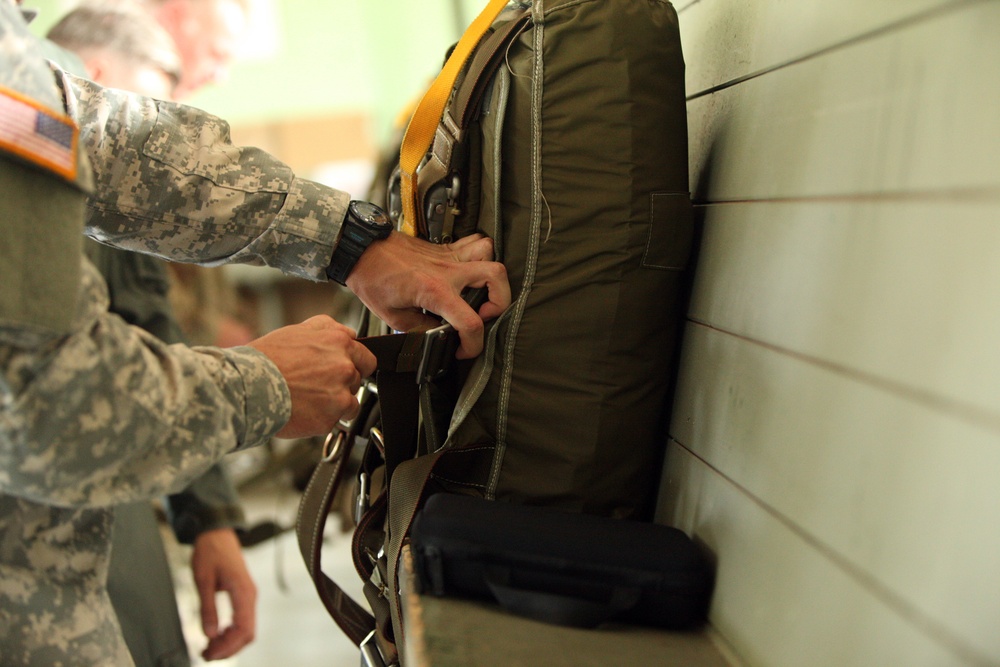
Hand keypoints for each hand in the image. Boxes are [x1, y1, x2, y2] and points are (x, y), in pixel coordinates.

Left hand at [191, 529, 255, 660]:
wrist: (217, 533)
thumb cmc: (210, 552)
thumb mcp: (203, 581)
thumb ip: (207, 608)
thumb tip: (209, 635)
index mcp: (243, 592)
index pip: (243, 629)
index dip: (227, 646)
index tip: (208, 653)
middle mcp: (250, 596)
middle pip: (247, 633)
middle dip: (228, 648)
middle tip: (206, 654)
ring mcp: (249, 596)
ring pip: (246, 629)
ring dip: (230, 642)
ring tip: (209, 647)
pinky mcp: (244, 595)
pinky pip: (243, 620)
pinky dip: (231, 632)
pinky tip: (216, 634)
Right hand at [247, 316, 376, 437]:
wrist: (248, 387)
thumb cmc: (266, 359)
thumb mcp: (297, 330)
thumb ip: (327, 328)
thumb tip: (345, 331)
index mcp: (338, 343)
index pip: (366, 357)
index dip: (355, 365)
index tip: (344, 370)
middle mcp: (344, 367)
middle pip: (357, 380)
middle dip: (342, 383)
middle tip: (317, 385)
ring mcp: (339, 394)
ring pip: (350, 403)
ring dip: (336, 403)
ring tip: (309, 399)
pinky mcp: (329, 418)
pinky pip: (336, 421)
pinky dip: (324, 419)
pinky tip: (305, 410)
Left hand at [347, 233, 509, 358]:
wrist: (362, 250)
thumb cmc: (372, 278)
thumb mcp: (393, 316)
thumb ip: (421, 329)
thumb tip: (439, 335)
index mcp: (434, 290)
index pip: (470, 322)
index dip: (473, 344)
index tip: (464, 349)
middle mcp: (447, 270)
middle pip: (497, 277)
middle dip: (501, 302)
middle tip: (485, 315)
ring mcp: (448, 256)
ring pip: (490, 253)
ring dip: (492, 274)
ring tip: (481, 290)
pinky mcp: (445, 248)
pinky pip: (475, 242)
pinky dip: (481, 255)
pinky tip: (471, 270)